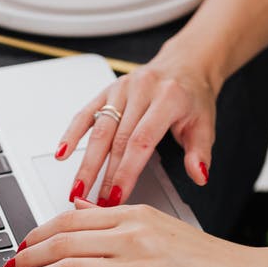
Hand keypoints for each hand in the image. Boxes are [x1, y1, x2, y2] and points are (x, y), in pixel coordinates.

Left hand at [4, 200, 267, 266]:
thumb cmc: (213, 261)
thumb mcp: (164, 229)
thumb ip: (125, 225)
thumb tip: (83, 217)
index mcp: (138, 215)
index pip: (71, 218)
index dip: (38, 233)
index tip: (22, 246)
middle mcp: (135, 236)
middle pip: (63, 241)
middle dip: (28, 257)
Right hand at [54, 46, 219, 205]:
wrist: (185, 64)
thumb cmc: (192, 96)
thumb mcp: (205, 125)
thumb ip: (200, 153)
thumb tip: (199, 176)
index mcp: (168, 98)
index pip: (142, 141)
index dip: (126, 171)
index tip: (117, 197)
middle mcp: (142, 90)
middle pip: (117, 139)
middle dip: (104, 175)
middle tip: (94, 202)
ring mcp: (122, 89)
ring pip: (99, 129)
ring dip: (86, 162)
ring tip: (78, 188)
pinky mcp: (108, 90)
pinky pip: (86, 113)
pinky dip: (72, 134)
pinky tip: (62, 153)